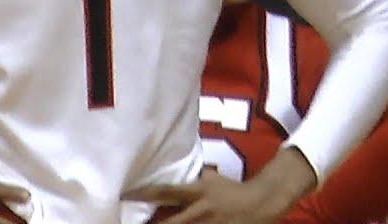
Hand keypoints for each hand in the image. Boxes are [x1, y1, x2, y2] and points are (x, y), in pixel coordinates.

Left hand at [125, 169, 289, 223]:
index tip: (125, 194)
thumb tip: (178, 169)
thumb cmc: (233, 190)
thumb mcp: (212, 179)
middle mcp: (200, 212)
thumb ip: (195, 179)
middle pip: (170, 223)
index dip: (144, 193)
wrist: (262, 203)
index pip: (166, 191)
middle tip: (129, 223)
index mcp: (197, 192)